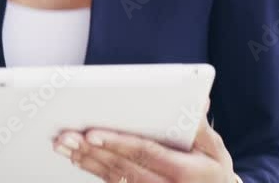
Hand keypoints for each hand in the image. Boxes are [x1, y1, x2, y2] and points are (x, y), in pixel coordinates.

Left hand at [52, 101, 237, 182]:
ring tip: (64, 145)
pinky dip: (95, 171)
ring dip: (86, 160)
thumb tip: (196, 103)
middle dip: (91, 150)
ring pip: (113, 177)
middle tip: (67, 136)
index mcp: (183, 172)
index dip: (118, 143)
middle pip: (122, 166)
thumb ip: (200, 127)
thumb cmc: (212, 170)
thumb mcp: (214, 149)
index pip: (145, 153)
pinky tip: (78, 159)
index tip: (93, 133)